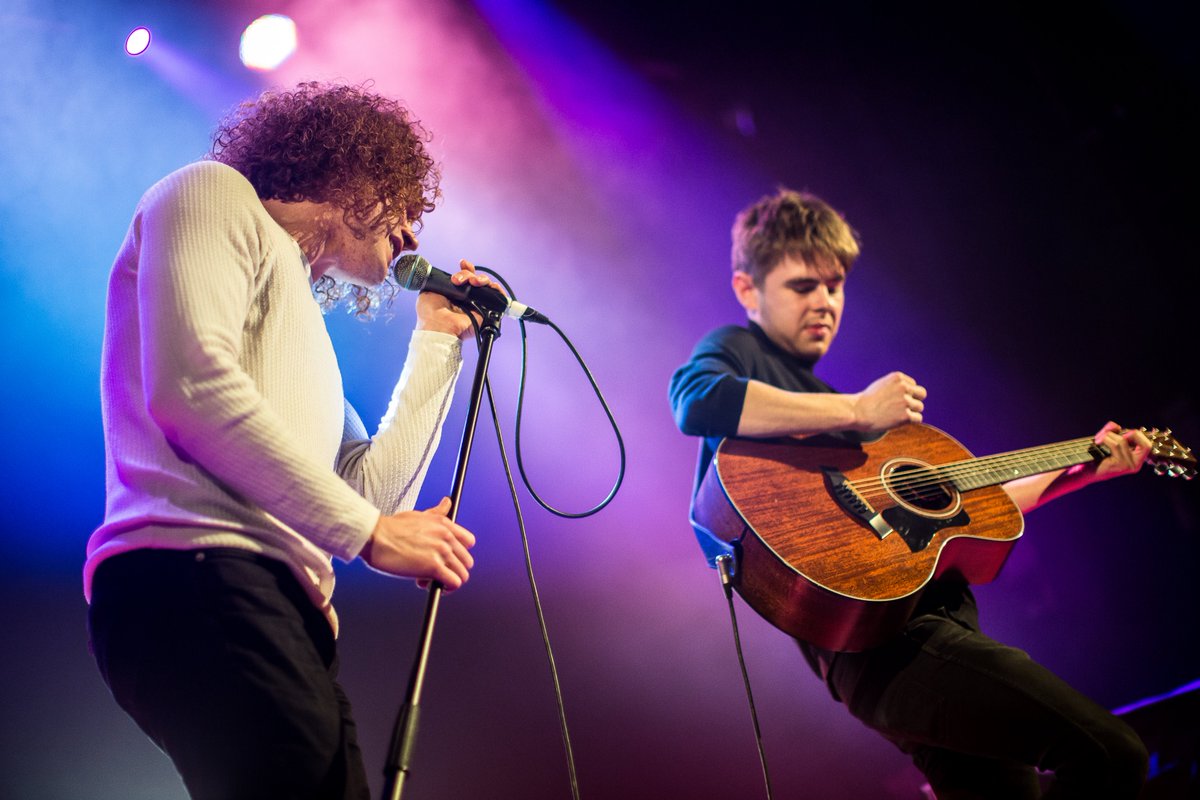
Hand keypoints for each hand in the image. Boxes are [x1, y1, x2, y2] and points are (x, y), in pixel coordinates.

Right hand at [360, 497, 475, 589]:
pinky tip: (433, 586)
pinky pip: (453, 582)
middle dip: (453, 569)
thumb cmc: (391, 527)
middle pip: (467, 561)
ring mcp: (441, 552)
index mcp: (444, 524)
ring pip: (462, 574)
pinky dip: (446, 588)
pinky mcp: (433, 567)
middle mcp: (446, 537)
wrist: (375, 536)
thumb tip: (447, 502)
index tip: (449, 559)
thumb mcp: (419, 514)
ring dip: (448, 580)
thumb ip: (436, 512)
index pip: (469, 542)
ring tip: (431, 580)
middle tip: (437, 572)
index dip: (459, 553)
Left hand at [415, 259, 502, 339]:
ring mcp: (477, 303)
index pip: (464, 277)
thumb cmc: (429, 313)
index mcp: (454, 292)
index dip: (465, 269)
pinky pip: (497, 298)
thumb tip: (444, 277)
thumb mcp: (427, 292)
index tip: (462, 263)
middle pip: (475, 278)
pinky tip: (491, 286)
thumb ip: (437, 283)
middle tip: (459, 280)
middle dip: (468, 274)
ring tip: (473, 283)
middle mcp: (466, 297)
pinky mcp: (485, 311)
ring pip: (485, 284)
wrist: (438, 326)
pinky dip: (497, 290)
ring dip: (480, 279)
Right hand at [851, 372, 925, 431]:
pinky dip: (910, 421)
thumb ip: (897, 385)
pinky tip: (899, 421)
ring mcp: (905, 401)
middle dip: (914, 400)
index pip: (913, 385)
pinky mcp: (906, 416)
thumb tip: (913, 392)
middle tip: (903, 407)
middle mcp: (903, 387)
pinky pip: (918, 418)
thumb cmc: (866, 400)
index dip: (906, 393)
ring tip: (896, 415)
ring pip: (919, 407)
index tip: (895, 399)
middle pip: (922, 394)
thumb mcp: (881, 384)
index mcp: (898, 377)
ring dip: (911, 412)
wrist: (857, 412)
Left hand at [1083, 421, 1151, 483]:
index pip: (1147, 445)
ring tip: (1098, 439)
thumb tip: (1116, 425)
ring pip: (1123, 441)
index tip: (1122, 433)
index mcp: (1136, 460)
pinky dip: (1105, 439)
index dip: (1137, 435)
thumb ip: (1113, 431)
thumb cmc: (1096, 457)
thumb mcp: (1108, 441)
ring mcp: (1129, 466)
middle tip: (1113, 434)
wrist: (1084, 472)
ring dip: (1108, 435)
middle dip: (1128, 433)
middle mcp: (1135, 465)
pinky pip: (1115, 444)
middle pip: (1143, 443)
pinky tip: (1097, 442)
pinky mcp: (1120, 465)